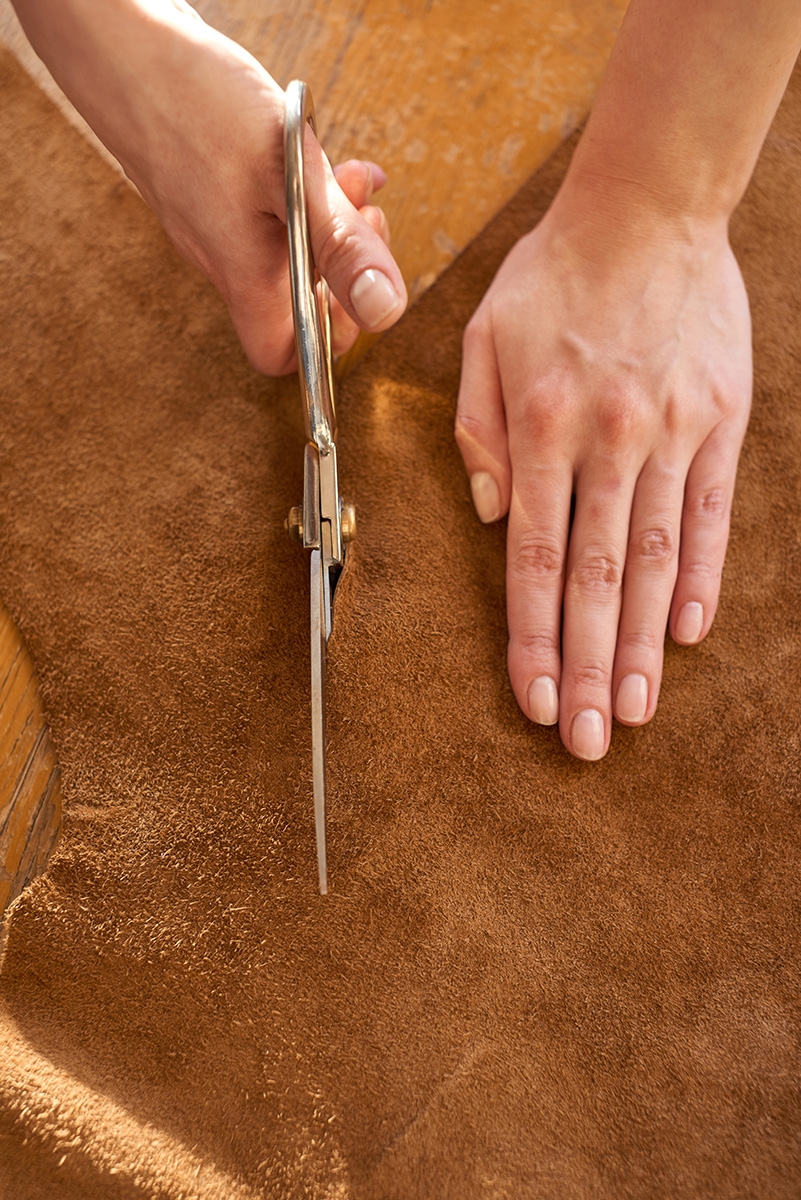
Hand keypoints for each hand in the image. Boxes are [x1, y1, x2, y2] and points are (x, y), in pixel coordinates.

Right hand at [13, 0, 406, 372]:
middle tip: (365, 217)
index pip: (281, 353)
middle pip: (296, 299)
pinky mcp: (212, 191)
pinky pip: (273, 212)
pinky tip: (325, 158)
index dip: (326, 339)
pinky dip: (309, 193)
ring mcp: (215, 225)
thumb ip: (340, 246)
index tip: (354, 291)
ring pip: (290, 249)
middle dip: (346, 264)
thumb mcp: (289, 175)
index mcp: (241, 273)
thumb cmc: (195, 102)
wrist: (120, 44)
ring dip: (334, 221)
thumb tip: (385, 311)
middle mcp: (224, 259)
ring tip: (349, 179)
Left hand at [456, 181, 751, 759]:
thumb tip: (490, 516)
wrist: (647, 208)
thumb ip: (477, 433)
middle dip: (586, 666)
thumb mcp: (481, 341)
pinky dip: (700, 577)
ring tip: (634, 710)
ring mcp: (670, 434)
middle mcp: (606, 440)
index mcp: (540, 428)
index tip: (531, 700)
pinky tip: (687, 633)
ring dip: (640, 643)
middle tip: (587, 741)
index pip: (529, 558)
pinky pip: (710, 515)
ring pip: (654, 560)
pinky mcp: (718, 422)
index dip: (529, 637)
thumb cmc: (552, 278)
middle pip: (594, 577)